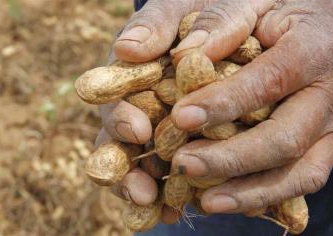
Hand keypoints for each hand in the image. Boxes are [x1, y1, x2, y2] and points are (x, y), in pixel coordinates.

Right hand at [97, 0, 228, 222]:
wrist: (243, 20)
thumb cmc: (205, 9)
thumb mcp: (180, 6)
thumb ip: (156, 24)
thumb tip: (128, 49)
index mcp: (134, 79)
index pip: (117, 103)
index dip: (121, 118)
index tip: (137, 129)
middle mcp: (146, 109)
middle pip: (124, 145)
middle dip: (127, 168)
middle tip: (139, 189)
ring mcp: (167, 131)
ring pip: (148, 166)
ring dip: (151, 189)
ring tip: (156, 206)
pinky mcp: (192, 147)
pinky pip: (179, 176)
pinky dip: (179, 193)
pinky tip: (184, 208)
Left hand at [169, 0, 332, 212]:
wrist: (304, 26)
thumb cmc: (270, 9)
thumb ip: (206, 20)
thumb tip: (150, 52)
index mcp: (313, 46)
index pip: (271, 79)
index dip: (226, 102)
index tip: (181, 117)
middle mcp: (329, 92)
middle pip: (288, 137)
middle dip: (234, 158)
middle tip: (185, 164)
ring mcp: (329, 125)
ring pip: (302, 171)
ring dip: (251, 191)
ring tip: (206, 200)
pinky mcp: (321, 143)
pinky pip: (302, 178)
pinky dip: (265, 194)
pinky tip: (228, 197)